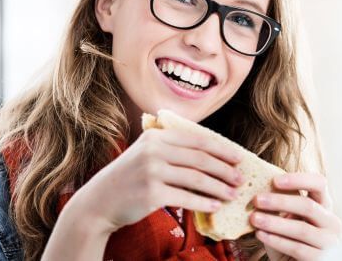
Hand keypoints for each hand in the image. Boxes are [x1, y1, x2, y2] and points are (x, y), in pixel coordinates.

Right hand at [65, 127, 243, 233]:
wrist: (100, 201)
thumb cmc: (131, 178)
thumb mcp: (148, 153)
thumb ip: (174, 148)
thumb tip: (214, 154)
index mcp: (157, 136)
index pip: (198, 140)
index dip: (222, 149)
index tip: (239, 158)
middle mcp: (154, 150)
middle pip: (201, 159)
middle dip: (225, 169)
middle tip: (240, 178)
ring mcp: (152, 171)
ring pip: (197, 179)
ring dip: (219, 188)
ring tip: (232, 194)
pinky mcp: (151, 193)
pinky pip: (187, 198)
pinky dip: (204, 203)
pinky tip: (216, 206)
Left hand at [250, 173, 341, 260]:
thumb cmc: (290, 236)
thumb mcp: (288, 217)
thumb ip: (281, 204)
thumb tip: (258, 189)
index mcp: (324, 204)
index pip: (319, 183)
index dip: (299, 179)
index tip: (274, 180)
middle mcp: (331, 221)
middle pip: (308, 206)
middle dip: (280, 202)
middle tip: (257, 199)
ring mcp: (329, 241)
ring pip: (301, 228)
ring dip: (275, 222)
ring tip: (254, 218)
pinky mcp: (321, 258)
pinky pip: (297, 248)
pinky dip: (277, 240)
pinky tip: (260, 234)